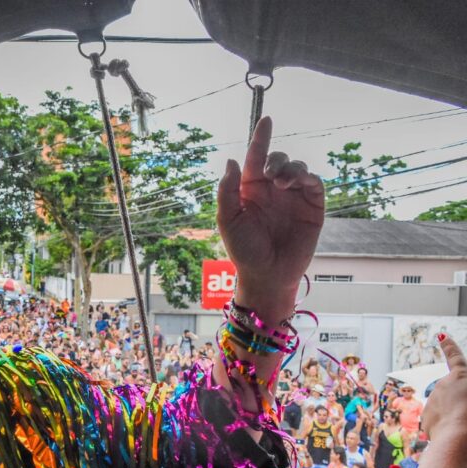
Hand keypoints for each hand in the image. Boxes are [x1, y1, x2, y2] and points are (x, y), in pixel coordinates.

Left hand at [217, 117, 324, 321]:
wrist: (268, 274)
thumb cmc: (244, 250)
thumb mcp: (228, 220)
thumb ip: (227, 190)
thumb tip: (232, 160)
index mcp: (250, 190)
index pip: (255, 158)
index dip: (260, 138)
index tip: (266, 120)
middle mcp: (272, 190)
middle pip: (278, 159)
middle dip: (275, 158)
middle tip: (271, 174)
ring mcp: (293, 197)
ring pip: (297, 167)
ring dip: (290, 168)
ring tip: (282, 182)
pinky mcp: (312, 207)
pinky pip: (314, 183)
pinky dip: (307, 177)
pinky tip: (296, 182)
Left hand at [421, 334, 466, 439]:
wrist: (459, 438)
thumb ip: (463, 385)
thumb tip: (462, 396)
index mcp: (461, 376)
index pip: (455, 357)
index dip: (449, 347)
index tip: (441, 336)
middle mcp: (443, 385)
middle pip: (453, 392)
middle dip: (461, 403)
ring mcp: (432, 400)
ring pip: (446, 408)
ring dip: (455, 416)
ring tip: (464, 426)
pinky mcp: (426, 417)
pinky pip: (439, 421)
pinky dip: (447, 428)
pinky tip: (453, 433)